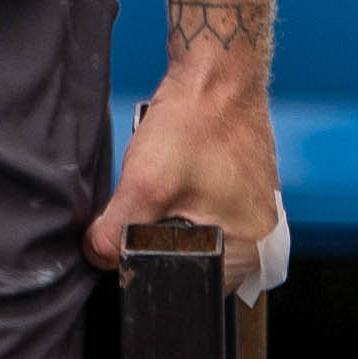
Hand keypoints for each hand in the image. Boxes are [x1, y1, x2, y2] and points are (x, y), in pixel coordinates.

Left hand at [86, 59, 284, 275]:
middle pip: (191, 262)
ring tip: (172, 181)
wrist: (216, 74)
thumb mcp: (145, 184)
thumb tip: (98, 257)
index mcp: (251, 248)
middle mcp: (260, 238)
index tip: (143, 229)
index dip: (154, 264)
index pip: (189, 284)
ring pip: (192, 237)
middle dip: (161, 237)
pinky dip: (181, 199)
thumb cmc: (197, 122)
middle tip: (161, 193)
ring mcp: (252, 214)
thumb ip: (115, 232)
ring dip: (169, 217)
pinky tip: (180, 175)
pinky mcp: (239, 194)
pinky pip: (201, 214)